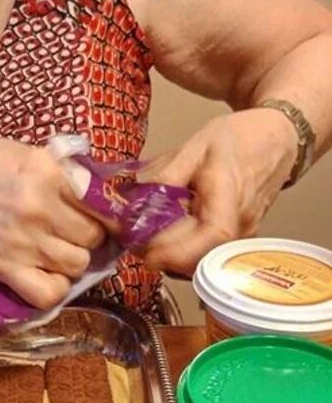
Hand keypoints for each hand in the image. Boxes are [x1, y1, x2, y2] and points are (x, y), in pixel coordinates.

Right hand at [0, 132, 105, 308]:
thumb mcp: (22, 150)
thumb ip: (60, 172)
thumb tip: (97, 190)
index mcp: (47, 172)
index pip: (104, 202)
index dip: (109, 211)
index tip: (105, 214)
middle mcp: (40, 208)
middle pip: (94, 236)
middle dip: (90, 235)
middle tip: (74, 229)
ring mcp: (22, 241)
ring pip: (78, 265)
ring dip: (74, 259)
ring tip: (58, 249)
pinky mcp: (4, 268)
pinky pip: (49, 293)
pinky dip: (54, 288)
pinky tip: (46, 273)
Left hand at [139, 109, 297, 275]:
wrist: (274, 140)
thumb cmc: (238, 140)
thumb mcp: (195, 147)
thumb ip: (165, 174)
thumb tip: (132, 199)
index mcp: (230, 201)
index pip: (208, 238)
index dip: (174, 251)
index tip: (143, 249)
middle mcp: (240, 228)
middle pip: (198, 259)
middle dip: (160, 254)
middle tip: (129, 237)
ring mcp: (240, 239)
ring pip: (199, 262)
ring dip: (168, 255)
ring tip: (143, 234)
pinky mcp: (235, 242)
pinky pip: (205, 255)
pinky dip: (181, 250)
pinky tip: (164, 233)